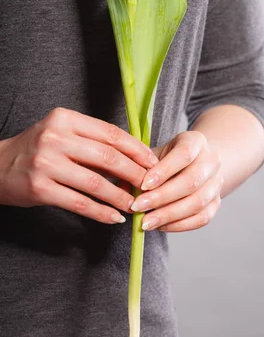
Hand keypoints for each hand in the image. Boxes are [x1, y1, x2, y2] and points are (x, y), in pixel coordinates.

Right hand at [0, 107, 157, 223]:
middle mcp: (55, 137)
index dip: (136, 149)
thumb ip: (93, 141)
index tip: (152, 162)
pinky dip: (101, 212)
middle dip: (134, 173)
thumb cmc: (38, 149)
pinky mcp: (40, 188)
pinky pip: (80, 203)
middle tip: (149, 186)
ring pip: (96, 183)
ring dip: (120, 196)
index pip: (110, 133)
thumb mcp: (63, 133)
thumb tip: (135, 157)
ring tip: (134, 205)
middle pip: (107, 157)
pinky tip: (114, 217)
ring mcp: (46, 163)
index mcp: (65, 119)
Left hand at [131, 130, 223, 231]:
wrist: (194, 164)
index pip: (184, 154)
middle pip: (191, 181)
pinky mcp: (217, 202)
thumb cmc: (166, 159)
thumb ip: (138, 166)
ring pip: (198, 202)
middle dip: (162, 197)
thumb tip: (121, 186)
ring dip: (169, 215)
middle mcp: (211, 160)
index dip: (164, 171)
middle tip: (137, 208)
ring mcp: (217, 182)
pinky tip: (160, 226)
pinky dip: (179, 225)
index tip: (143, 185)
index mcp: (196, 141)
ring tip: (145, 222)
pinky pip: (201, 218)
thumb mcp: (154, 154)